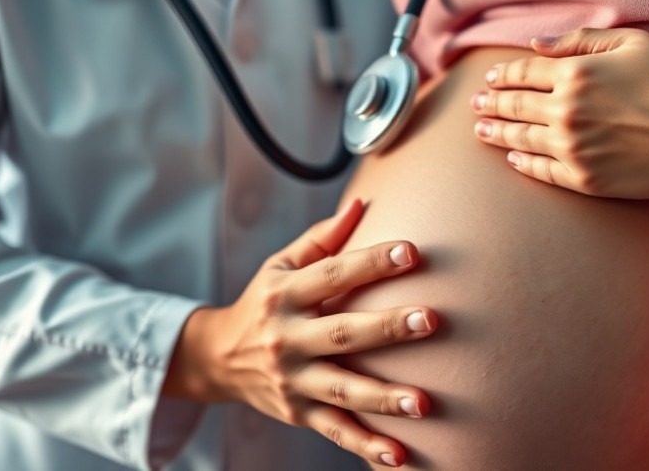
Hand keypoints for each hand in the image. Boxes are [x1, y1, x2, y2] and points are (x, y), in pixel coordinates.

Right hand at [164, 199, 435, 467]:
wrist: (217, 358)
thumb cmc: (262, 303)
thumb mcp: (280, 266)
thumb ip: (323, 239)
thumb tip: (363, 202)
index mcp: (286, 295)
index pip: (333, 274)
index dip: (371, 262)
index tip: (411, 252)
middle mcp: (287, 338)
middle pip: (341, 333)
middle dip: (386, 328)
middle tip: (431, 320)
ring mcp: (293, 380)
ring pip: (342, 389)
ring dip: (384, 397)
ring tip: (424, 402)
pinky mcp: (299, 412)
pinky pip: (336, 430)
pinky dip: (366, 444)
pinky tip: (398, 454)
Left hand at [472, 27, 648, 198]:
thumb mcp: (633, 43)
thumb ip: (580, 42)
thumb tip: (537, 45)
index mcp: (575, 75)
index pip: (524, 73)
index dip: (503, 75)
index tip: (490, 78)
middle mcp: (565, 112)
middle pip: (515, 106)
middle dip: (490, 103)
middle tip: (475, 103)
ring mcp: (571, 149)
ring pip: (520, 139)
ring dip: (496, 132)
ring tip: (481, 130)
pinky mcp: (582, 179)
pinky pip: (541, 171)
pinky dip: (522, 163)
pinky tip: (512, 158)